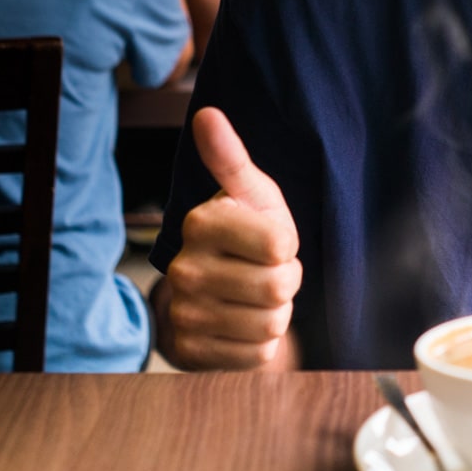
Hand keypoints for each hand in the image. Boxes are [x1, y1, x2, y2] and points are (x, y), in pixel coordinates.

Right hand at [160, 107, 301, 369]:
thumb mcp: (251, 194)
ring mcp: (185, 313)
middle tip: (264, 271)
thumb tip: (207, 114)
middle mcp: (185, 269)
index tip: (269, 242)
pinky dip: (261, 344)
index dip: (286, 246)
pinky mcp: (192, 352)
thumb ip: (232, 158)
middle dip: (285, 281)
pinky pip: (257, 356)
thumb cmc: (245, 234)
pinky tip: (243, 323)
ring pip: (271, 324)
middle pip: (278, 287)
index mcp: (200, 223)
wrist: (216, 291)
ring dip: (275, 312)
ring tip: (255, 296)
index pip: (279, 245)